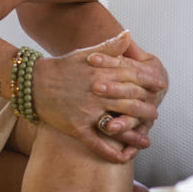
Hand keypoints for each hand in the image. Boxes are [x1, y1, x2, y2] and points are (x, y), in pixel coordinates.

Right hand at [32, 32, 162, 162]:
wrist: (32, 83)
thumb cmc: (61, 67)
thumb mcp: (85, 53)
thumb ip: (109, 47)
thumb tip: (128, 34)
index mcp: (100, 72)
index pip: (132, 76)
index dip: (148, 81)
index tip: (160, 85)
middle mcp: (96, 91)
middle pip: (130, 100)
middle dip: (146, 108)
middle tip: (155, 113)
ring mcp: (87, 111)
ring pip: (118, 122)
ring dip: (135, 132)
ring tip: (146, 138)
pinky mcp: (76, 127)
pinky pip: (97, 142)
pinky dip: (110, 152)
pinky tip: (123, 158)